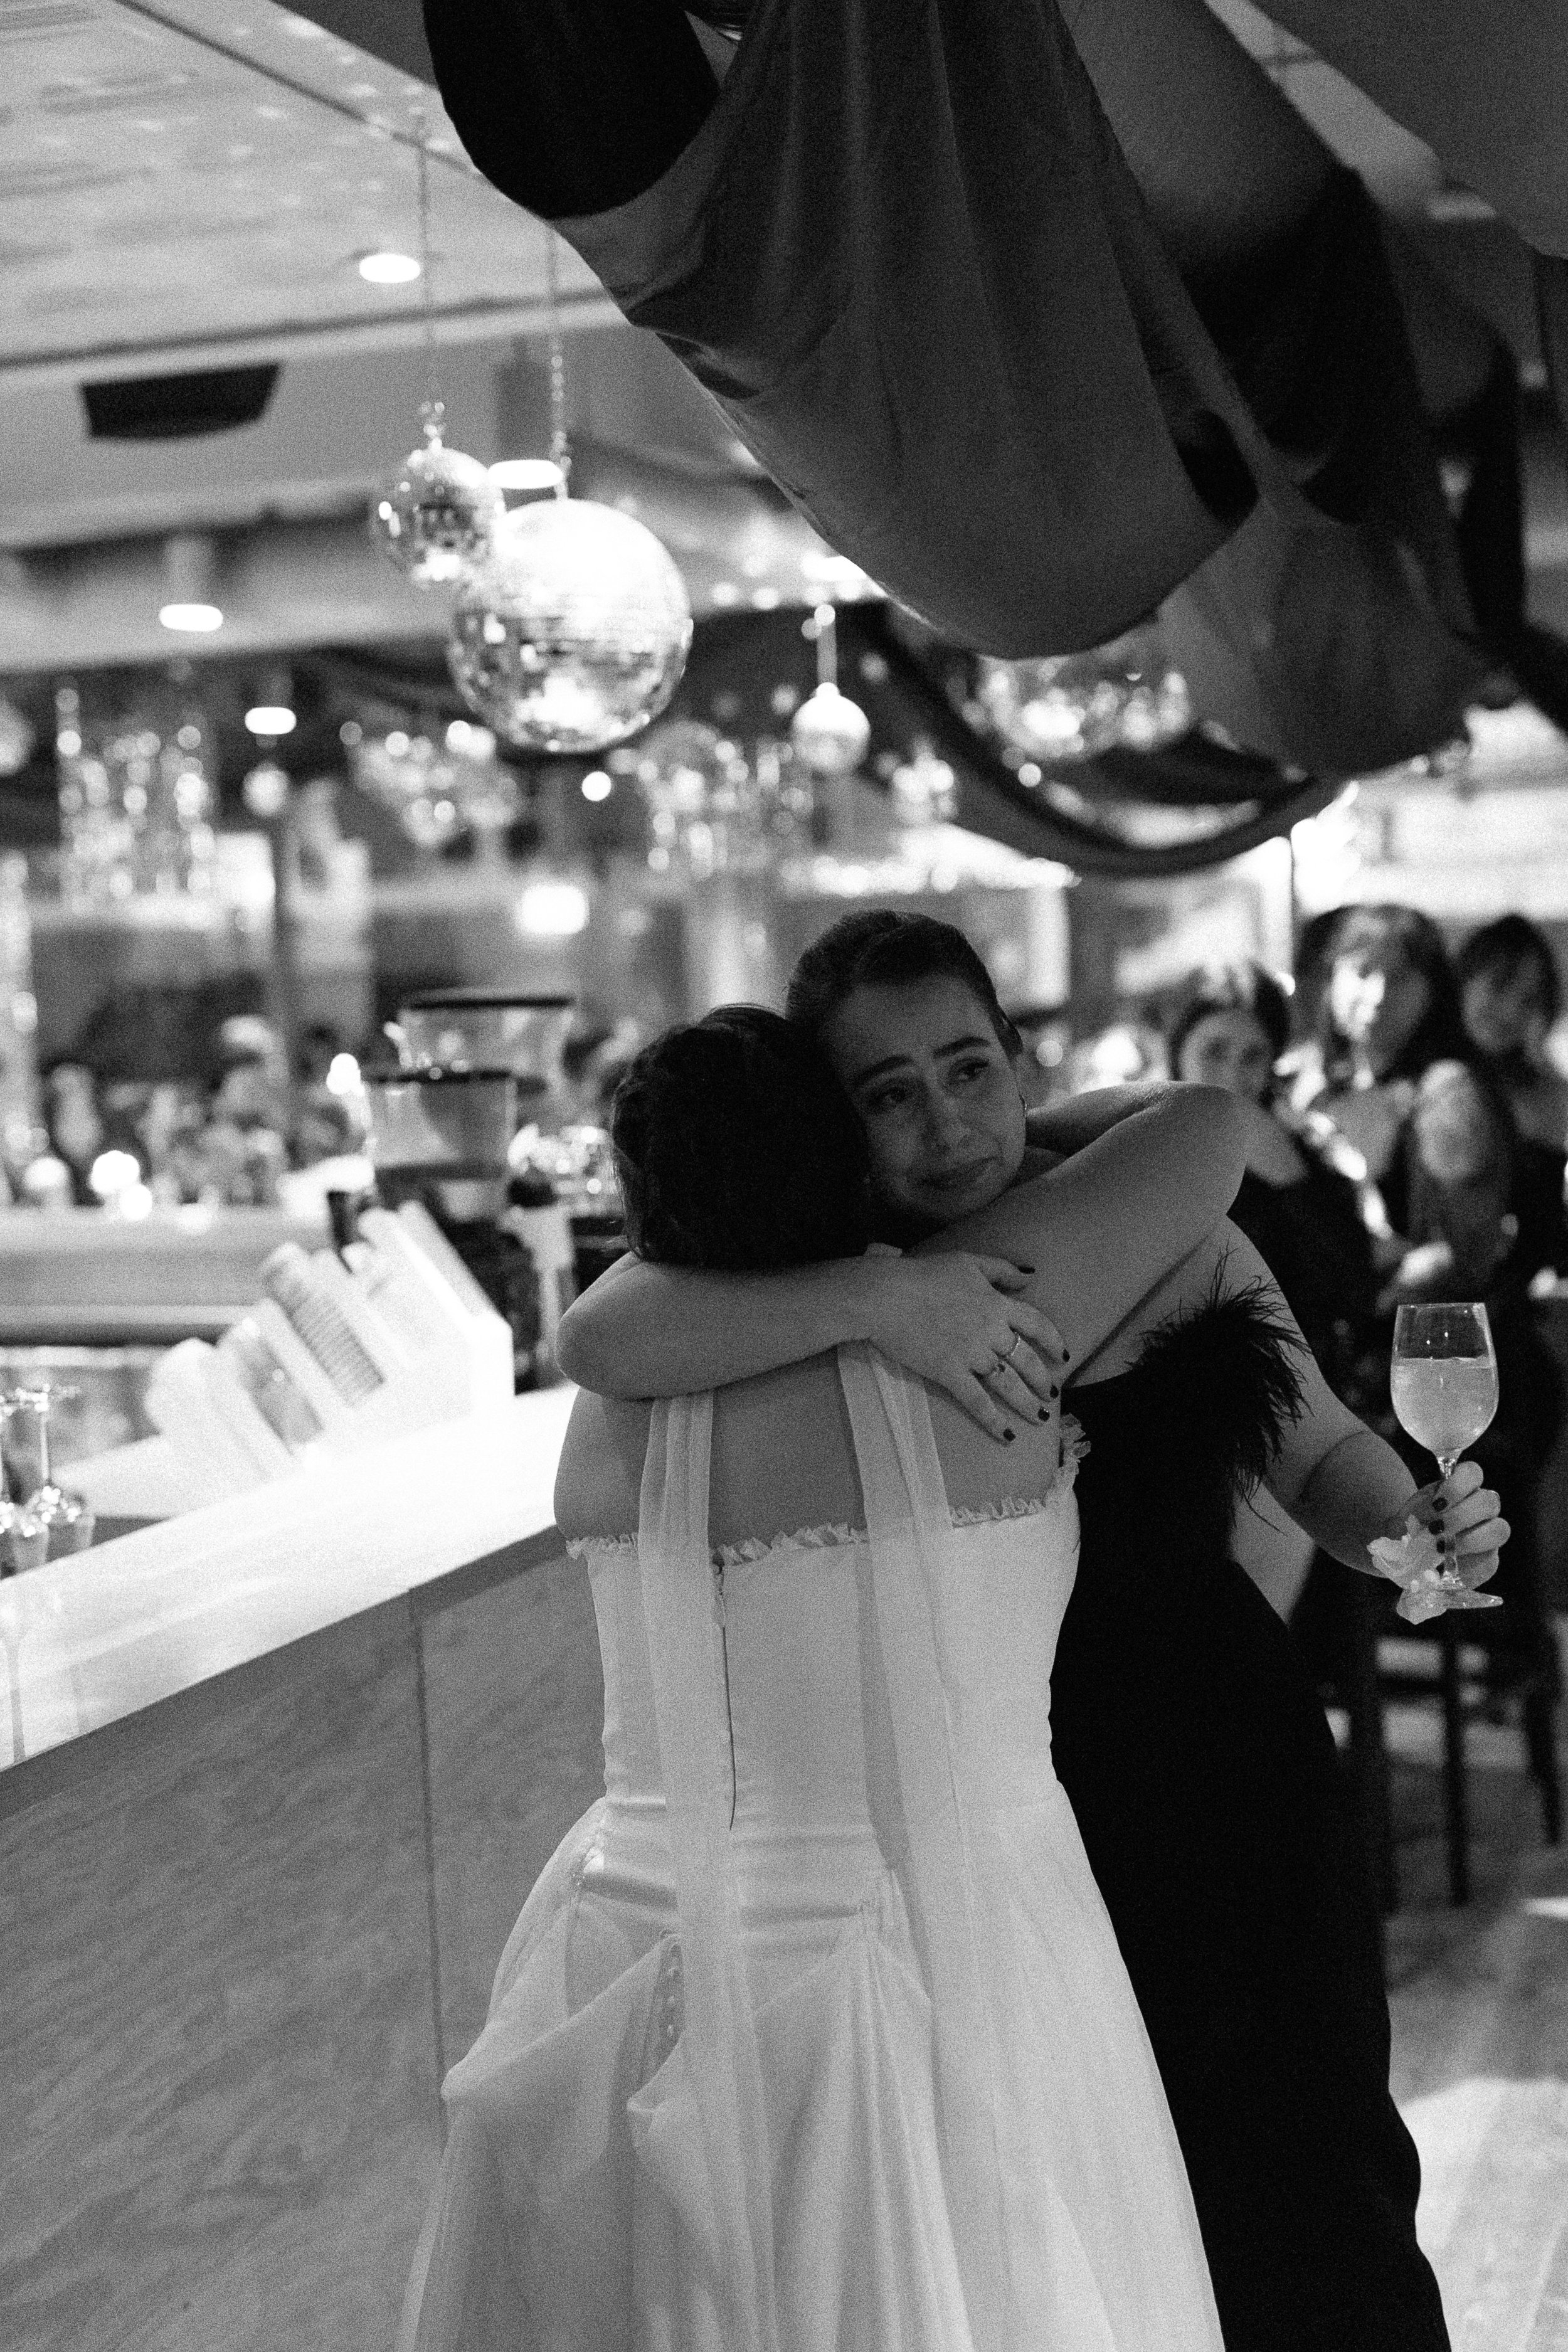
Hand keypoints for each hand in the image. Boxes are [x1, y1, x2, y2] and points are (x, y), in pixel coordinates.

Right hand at [859, 1253, 1066, 1442]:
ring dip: (1027, 1404)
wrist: (887, 1296)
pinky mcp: (950, 1374)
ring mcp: (971, 1355)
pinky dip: (994, 1421)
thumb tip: (1029, 1276)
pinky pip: (978, 1402)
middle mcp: (991, 1332)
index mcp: (997, 1305)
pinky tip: (1008, 1436)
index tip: (1063, 1357)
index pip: (1037, 1325)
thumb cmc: (924, 1274)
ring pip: (1008, 1385)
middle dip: (1043, 1380)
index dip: (1054, 1342)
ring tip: (1040, 1417)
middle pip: (1027, 1360)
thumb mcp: (968, 1262)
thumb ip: (1001, 1269)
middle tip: (1052, 1394)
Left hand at [1373, 1457, 1509, 1604]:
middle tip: (1436, 1529)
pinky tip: (1449, 1565)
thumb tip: (1406, 1527)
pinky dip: (1469, 1564)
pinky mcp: (1489, 1560)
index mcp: (1462, 1489)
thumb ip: (1407, 1518)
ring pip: (1500, 1529)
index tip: (1436, 1503)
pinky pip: (1491, 1561)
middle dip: (1462, 1515)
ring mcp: (1489, 1533)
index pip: (1473, 1473)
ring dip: (1470, 1539)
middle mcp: (1481, 1508)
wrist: (1410, 1556)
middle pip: (1490, 1501)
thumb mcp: (1404, 1518)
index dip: (1458, 1485)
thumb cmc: (1411, 1530)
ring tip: (1442, 1548)